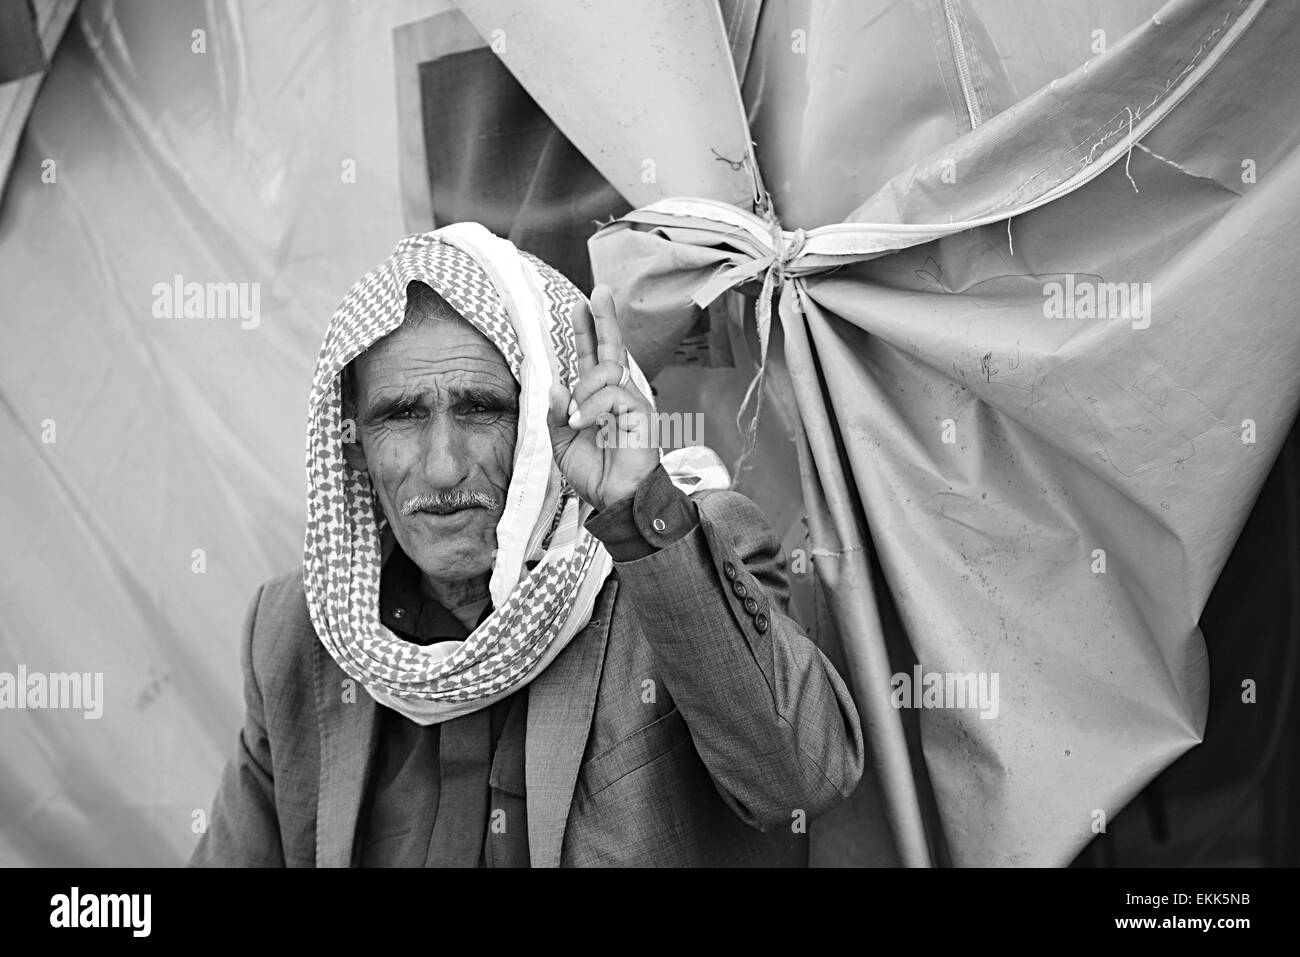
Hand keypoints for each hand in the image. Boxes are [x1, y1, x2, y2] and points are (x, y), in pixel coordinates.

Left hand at [547, 286, 658, 510]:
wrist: (616, 502)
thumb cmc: (596, 475)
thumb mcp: (563, 443)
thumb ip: (556, 414)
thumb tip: (556, 384)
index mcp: (600, 400)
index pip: (595, 358)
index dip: (589, 331)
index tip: (582, 304)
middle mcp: (620, 396)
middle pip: (614, 349)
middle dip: (605, 318)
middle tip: (599, 290)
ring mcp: (634, 404)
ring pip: (608, 371)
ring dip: (583, 391)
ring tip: (575, 420)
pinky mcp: (642, 415)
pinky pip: (612, 394)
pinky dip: (589, 408)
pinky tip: (581, 424)